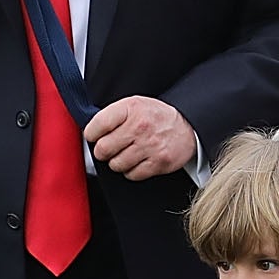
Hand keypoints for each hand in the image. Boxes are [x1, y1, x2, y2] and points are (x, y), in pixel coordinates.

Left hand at [82, 95, 197, 180]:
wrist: (187, 126)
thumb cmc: (155, 116)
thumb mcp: (134, 104)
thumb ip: (113, 115)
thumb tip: (90, 131)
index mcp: (130, 108)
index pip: (97, 125)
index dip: (91, 134)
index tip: (94, 136)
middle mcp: (140, 127)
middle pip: (103, 149)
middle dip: (102, 152)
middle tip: (108, 149)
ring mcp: (150, 146)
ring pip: (116, 165)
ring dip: (117, 162)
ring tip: (125, 154)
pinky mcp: (158, 163)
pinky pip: (132, 175)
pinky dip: (131, 171)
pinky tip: (136, 161)